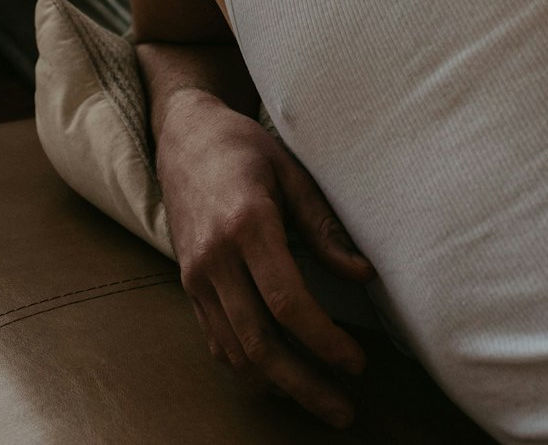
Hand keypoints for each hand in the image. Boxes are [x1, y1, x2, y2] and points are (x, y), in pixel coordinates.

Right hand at [156, 90, 375, 428]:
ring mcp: (196, 276)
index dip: (324, 341)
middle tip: (344, 411)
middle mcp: (215, 258)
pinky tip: (281, 375)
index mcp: (246, 225)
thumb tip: (363, 275)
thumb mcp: (292, 172)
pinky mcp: (188, 286)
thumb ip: (324, 227)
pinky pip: (216, 342)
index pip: (287, 302)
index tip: (356, 364)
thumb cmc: (244, 148)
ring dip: (279, 386)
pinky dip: (249, 367)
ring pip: (235, 353)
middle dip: (305, 385)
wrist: (184, 136)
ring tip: (320, 399)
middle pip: (259, 343)